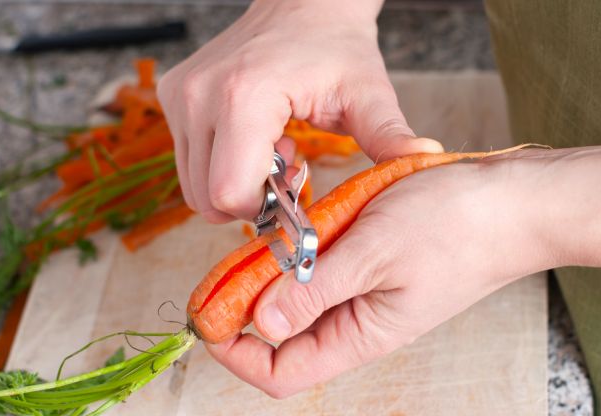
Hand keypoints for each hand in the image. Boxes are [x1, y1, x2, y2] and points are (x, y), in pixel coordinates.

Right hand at [157, 0, 441, 221]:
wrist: (302, 2)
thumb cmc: (335, 47)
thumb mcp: (368, 93)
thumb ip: (390, 134)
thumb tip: (428, 161)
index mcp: (243, 96)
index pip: (230, 192)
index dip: (264, 209)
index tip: (296, 188)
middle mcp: (198, 95)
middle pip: (207, 198)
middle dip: (250, 201)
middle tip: (288, 169)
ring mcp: (179, 95)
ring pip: (192, 185)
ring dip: (235, 184)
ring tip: (274, 151)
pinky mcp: (172, 95)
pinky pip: (188, 160)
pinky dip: (220, 164)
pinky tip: (256, 138)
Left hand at [204, 149, 587, 397]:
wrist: (509, 201)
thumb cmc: (454, 226)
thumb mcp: (375, 253)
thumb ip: (316, 290)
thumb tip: (262, 322)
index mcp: (361, 334)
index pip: (282, 372)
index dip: (238, 354)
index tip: (209, 317)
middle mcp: (357, 321)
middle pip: (283, 334)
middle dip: (246, 303)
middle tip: (227, 264)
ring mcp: (363, 291)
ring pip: (299, 298)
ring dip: (273, 272)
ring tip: (264, 236)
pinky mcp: (369, 263)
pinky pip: (322, 268)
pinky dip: (300, 251)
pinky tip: (297, 224)